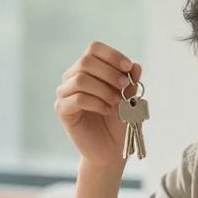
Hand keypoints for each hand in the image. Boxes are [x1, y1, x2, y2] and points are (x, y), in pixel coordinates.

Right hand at [54, 41, 141, 165]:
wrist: (110, 149)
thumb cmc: (118, 121)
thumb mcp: (129, 97)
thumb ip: (131, 82)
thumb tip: (135, 66)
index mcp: (87, 69)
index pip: (94, 49)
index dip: (112, 55)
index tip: (129, 67)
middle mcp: (72, 77)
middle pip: (86, 61)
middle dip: (109, 73)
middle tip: (124, 87)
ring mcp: (65, 93)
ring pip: (81, 79)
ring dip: (103, 89)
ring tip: (116, 102)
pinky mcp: (62, 110)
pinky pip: (77, 99)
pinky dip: (96, 103)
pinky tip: (106, 110)